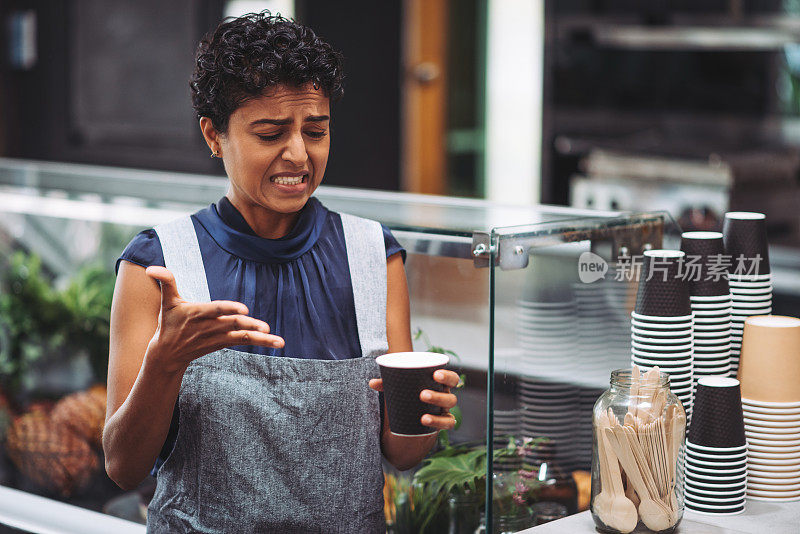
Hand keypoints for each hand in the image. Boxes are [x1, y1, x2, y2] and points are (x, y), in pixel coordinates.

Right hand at [145, 266, 283, 371]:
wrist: (167, 354)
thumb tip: (151, 268)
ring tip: (278, 340)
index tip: (243, 309)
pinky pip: (245, 342)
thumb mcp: (167, 302)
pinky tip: (278, 342)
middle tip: (265, 327)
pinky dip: (261, 341)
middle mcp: (209, 327)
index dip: (228, 309)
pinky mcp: (224, 343)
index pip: (215, 310)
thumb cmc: (169, 323)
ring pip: (241, 337)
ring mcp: (218, 337)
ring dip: (260, 338)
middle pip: (232, 325)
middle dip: (249, 326)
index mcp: (197, 314)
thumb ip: (166, 282)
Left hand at [369, 369, 459, 429]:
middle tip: (422, 394)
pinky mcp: (442, 424)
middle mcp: (446, 398)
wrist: (415, 416)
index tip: (435, 374)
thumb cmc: (410, 394)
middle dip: (438, 396)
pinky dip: (437, 423)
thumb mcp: (402, 388)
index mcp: (440, 385)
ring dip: (436, 414)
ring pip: (449, 414)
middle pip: (451, 397)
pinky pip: (446, 425)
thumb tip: (372, 383)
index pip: (451, 378)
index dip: (447, 376)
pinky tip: (425, 421)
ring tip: (422, 415)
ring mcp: (445, 412)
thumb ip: (388, 384)